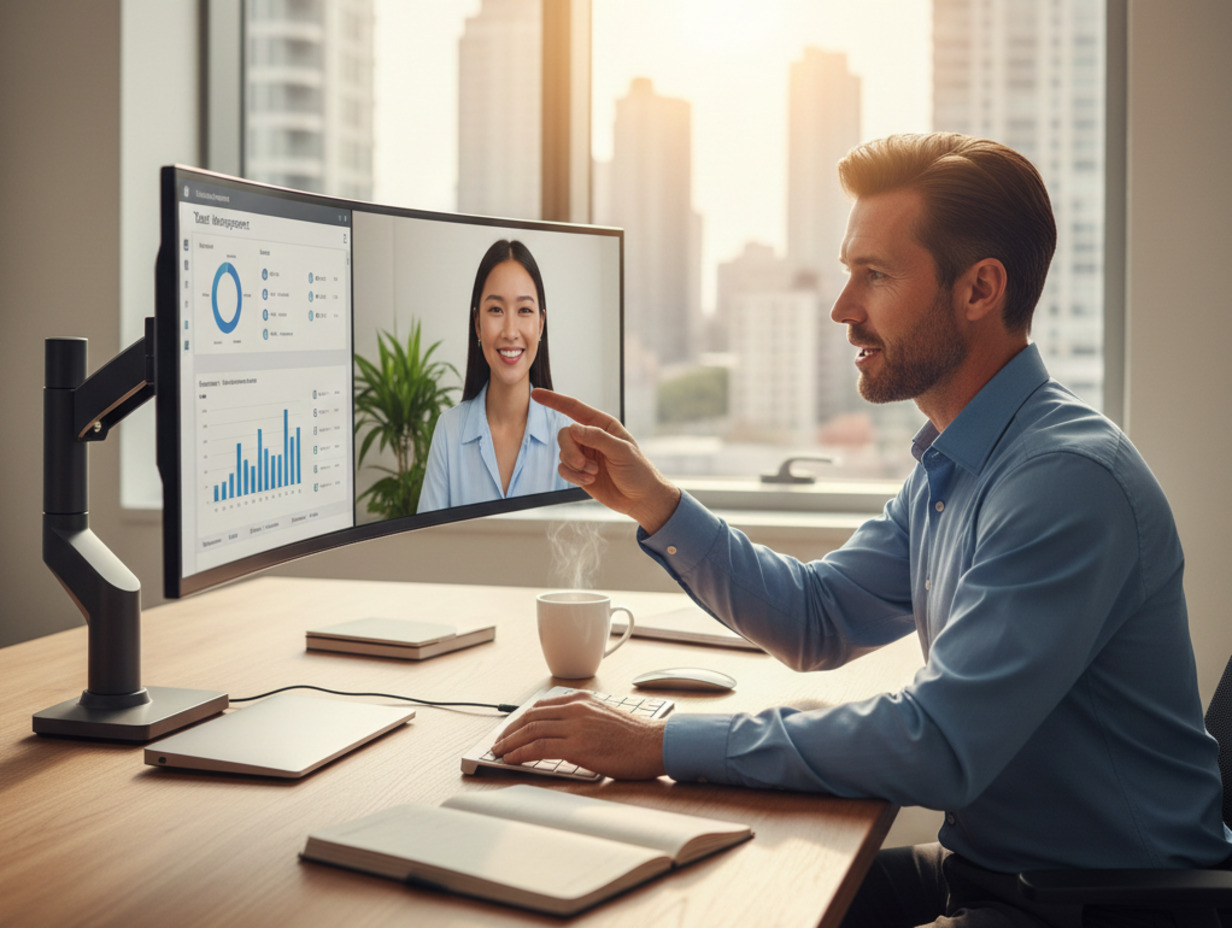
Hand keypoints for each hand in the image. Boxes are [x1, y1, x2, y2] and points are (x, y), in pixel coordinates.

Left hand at [492, 691, 667, 779]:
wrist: (654, 744)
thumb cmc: (635, 736)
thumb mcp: (605, 716)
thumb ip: (583, 719)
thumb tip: (563, 733)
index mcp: (582, 700)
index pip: (541, 707)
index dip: (520, 720)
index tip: (510, 730)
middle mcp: (576, 708)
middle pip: (531, 717)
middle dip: (510, 731)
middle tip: (498, 743)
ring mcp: (576, 726)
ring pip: (531, 730)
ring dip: (510, 743)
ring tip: (499, 753)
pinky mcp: (577, 745)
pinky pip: (540, 747)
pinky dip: (521, 752)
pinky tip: (512, 759)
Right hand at [532, 389, 680, 533]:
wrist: (640, 499)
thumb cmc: (638, 471)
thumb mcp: (622, 451)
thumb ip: (598, 438)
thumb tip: (573, 428)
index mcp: (603, 425)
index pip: (574, 408)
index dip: (554, 400)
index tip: (536, 394)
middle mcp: (591, 437)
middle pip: (564, 434)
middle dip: (570, 450)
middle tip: (582, 464)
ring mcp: (584, 455)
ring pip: (562, 453)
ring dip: (575, 466)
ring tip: (594, 474)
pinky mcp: (580, 472)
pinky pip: (563, 469)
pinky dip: (573, 476)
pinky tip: (590, 481)